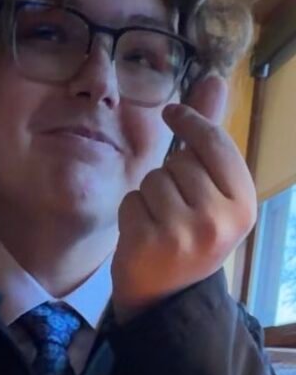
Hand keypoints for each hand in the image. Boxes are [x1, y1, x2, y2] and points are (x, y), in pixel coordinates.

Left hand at [111, 75, 256, 321]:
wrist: (168, 295)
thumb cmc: (191, 233)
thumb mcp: (211, 189)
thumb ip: (210, 135)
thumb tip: (213, 79)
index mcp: (243, 204)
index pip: (214, 142)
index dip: (190, 121)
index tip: (172, 112)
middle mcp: (220, 219)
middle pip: (179, 160)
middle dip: (170, 173)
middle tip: (176, 206)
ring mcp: (185, 233)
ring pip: (152, 178)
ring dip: (150, 194)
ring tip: (161, 221)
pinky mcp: (150, 242)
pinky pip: (131, 199)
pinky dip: (132, 211)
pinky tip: (144, 234)